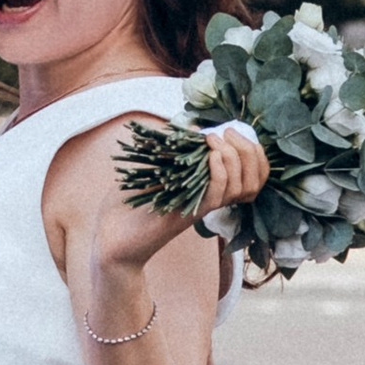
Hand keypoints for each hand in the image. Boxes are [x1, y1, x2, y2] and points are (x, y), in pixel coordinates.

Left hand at [85, 115, 269, 328]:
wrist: (109, 235)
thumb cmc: (128, 204)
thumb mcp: (153, 167)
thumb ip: (174, 148)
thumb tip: (192, 128)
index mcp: (208, 188)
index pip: (253, 175)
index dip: (255, 153)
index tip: (232, 131)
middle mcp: (211, 199)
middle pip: (254, 180)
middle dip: (249, 151)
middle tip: (226, 133)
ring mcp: (202, 207)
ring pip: (241, 187)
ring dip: (233, 156)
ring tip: (213, 140)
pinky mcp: (190, 215)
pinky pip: (219, 193)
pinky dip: (218, 170)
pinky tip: (207, 155)